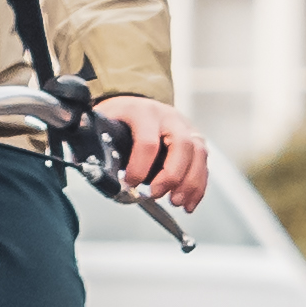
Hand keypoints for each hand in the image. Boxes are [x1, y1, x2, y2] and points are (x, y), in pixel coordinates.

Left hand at [100, 95, 210, 212]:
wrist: (134, 104)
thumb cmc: (119, 118)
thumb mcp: (105, 126)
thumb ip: (102, 148)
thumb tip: (102, 177)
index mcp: (144, 112)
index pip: (148, 141)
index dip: (139, 167)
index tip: (130, 182)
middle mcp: (169, 118)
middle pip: (182, 145)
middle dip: (171, 176)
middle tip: (155, 194)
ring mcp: (186, 128)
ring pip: (198, 154)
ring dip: (190, 183)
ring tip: (176, 202)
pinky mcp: (195, 141)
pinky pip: (203, 164)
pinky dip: (198, 186)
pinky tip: (189, 202)